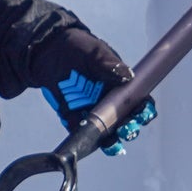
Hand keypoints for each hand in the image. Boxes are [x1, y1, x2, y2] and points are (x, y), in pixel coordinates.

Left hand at [31, 26, 153, 151]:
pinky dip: (85, 139)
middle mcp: (110, 102)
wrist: (46, 51)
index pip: (140, 101)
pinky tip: (85, 141)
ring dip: (112, 141)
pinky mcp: (74, 117)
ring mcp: (93, 111)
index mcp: (121, 86)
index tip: (142, 111)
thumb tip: (128, 77)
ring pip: (108, 133)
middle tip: (126, 128)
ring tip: (111, 143)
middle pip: (127, 121)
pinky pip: (82, 132)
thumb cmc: (76, 48)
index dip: (144, 109)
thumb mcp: (94, 52)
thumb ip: (109, 65)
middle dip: (130, 128)